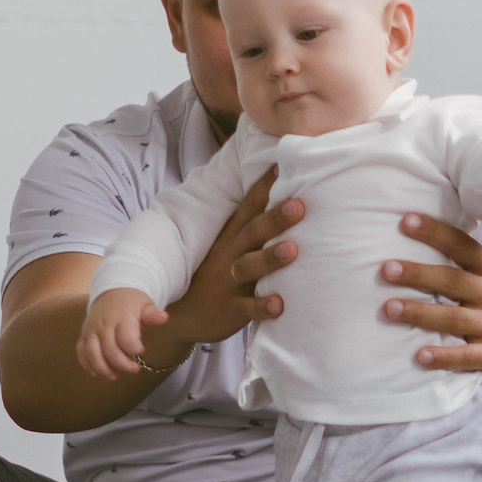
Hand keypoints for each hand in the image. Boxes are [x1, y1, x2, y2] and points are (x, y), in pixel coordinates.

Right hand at [78, 289, 164, 380]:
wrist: (111, 292)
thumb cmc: (132, 303)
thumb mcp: (145, 305)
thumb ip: (152, 314)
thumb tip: (164, 318)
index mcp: (121, 318)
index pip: (126, 338)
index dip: (134, 348)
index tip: (141, 350)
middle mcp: (104, 324)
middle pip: (110, 349)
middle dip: (122, 364)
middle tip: (134, 369)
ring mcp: (91, 330)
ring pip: (92, 353)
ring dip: (102, 368)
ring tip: (114, 377)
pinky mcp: (84, 335)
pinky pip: (81, 351)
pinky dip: (87, 364)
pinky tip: (97, 373)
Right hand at [149, 169, 302, 355]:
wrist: (183, 316)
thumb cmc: (216, 276)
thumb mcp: (227, 248)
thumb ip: (253, 227)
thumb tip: (286, 199)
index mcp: (231, 237)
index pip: (250, 207)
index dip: (266, 186)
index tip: (285, 165)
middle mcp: (230, 255)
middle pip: (253, 232)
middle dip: (276, 218)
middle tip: (299, 204)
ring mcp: (229, 282)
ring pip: (251, 267)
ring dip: (270, 258)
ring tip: (292, 249)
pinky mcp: (230, 309)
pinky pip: (248, 308)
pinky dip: (263, 307)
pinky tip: (280, 305)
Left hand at [376, 214, 481, 381]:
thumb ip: (477, 268)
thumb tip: (434, 245)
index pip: (463, 246)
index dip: (435, 232)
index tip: (406, 220)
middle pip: (452, 281)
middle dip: (418, 274)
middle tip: (386, 269)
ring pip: (452, 318)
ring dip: (420, 313)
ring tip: (389, 309)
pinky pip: (467, 356)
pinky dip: (443, 357)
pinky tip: (420, 356)